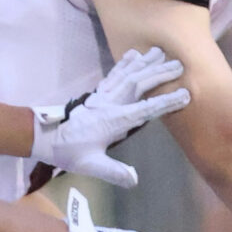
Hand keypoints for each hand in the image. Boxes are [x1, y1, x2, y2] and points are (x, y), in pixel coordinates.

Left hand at [30, 48, 190, 187]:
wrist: (46, 138)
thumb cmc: (70, 153)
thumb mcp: (91, 166)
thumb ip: (113, 172)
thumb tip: (134, 180)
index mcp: (113, 121)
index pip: (145, 110)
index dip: (165, 102)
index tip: (184, 95)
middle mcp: (109, 104)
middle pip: (138, 84)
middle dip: (159, 74)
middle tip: (180, 66)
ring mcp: (103, 96)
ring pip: (127, 75)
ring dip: (145, 63)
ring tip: (161, 52)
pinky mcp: (97, 94)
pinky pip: (114, 74)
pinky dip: (125, 63)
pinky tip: (135, 54)